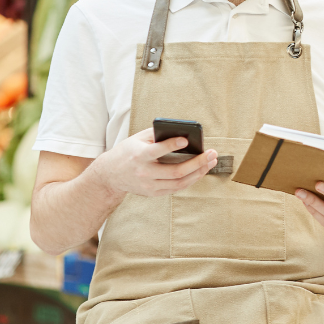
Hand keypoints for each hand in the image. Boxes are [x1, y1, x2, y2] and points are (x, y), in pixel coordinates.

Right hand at [90, 128, 217, 197]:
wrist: (110, 175)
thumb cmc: (127, 152)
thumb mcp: (137, 138)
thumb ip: (157, 134)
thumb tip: (181, 131)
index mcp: (139, 156)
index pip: (157, 151)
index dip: (172, 145)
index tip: (186, 139)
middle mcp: (144, 173)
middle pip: (175, 171)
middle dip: (197, 163)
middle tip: (212, 153)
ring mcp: (149, 186)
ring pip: (179, 183)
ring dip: (199, 173)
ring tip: (211, 162)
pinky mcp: (153, 193)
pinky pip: (176, 188)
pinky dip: (190, 180)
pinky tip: (200, 171)